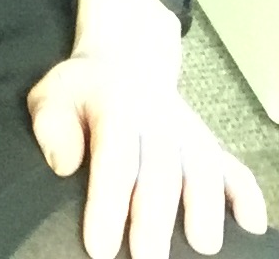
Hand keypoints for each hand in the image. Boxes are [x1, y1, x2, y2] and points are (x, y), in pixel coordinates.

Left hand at [26, 51, 268, 258]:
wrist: (124, 59)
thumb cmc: (82, 91)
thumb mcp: (52, 93)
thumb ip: (50, 123)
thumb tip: (63, 165)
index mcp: (113, 109)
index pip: (113, 158)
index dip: (107, 203)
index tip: (100, 247)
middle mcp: (155, 121)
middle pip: (160, 171)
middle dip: (155, 217)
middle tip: (148, 258)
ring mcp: (187, 133)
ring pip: (202, 168)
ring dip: (205, 206)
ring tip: (202, 244)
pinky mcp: (209, 145)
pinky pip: (234, 167)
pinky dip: (246, 194)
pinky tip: (249, 224)